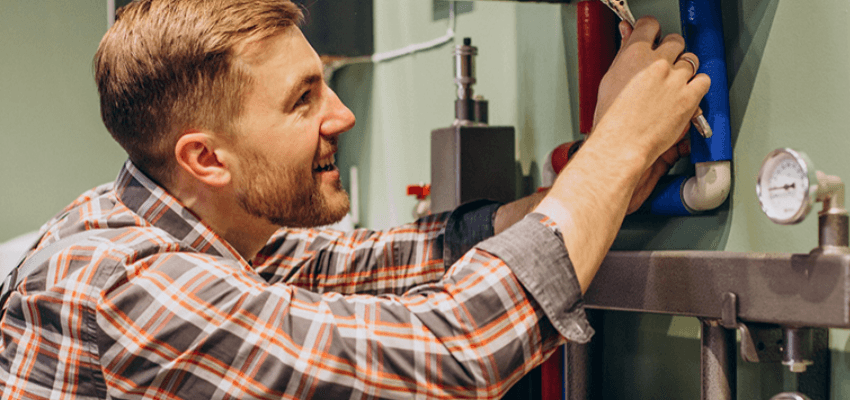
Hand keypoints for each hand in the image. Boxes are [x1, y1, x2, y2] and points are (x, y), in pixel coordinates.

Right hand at [590, 17, 708, 211]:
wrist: (621, 144)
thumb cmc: (611, 120)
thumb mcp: (610, 80)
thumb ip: (624, 56)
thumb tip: (629, 38)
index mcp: (634, 55)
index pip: (650, 26)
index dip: (653, 31)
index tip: (654, 37)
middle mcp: (657, 62)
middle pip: (675, 41)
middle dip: (672, 51)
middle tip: (665, 65)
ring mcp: (675, 79)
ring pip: (691, 60)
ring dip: (685, 70)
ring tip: (674, 84)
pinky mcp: (689, 97)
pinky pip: (704, 80)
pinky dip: (698, 85)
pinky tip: (687, 93)